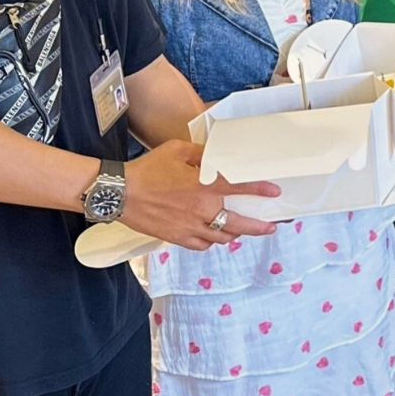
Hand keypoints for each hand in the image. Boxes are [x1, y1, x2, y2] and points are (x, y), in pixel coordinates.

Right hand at [122, 140, 278, 250]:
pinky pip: (202, 245)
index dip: (261, 191)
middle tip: (271, 226)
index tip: (275, 193)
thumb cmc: (148, 169)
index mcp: (204, 186)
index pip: (241, 189)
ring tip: (242, 230)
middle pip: (239, 224)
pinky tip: (214, 236)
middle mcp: (202, 209)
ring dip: (235, 234)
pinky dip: (212, 241)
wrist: (120, 193)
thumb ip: (202, 154)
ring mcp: (190, 227)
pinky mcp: (177, 238)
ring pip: (222, 237)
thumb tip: (216, 155)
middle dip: (259, 227)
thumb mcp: (178, 150)